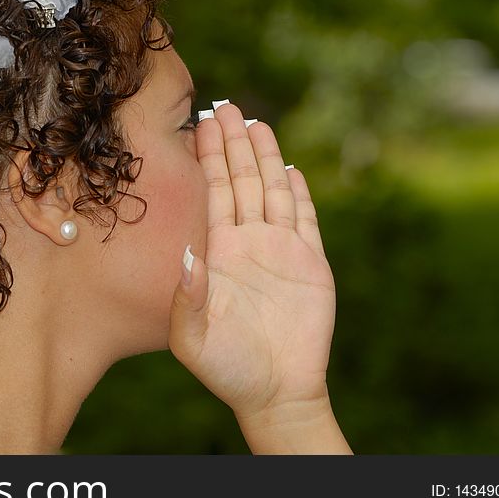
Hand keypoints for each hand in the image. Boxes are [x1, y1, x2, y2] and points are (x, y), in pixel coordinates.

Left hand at [168, 101, 337, 422]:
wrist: (275, 392)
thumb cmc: (227, 370)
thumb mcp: (192, 339)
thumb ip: (188, 298)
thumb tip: (187, 256)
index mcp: (218, 253)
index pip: (210, 193)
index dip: (205, 158)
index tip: (197, 123)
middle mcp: (247, 243)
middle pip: (240, 181)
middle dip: (232, 144)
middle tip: (224, 104)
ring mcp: (280, 250)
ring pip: (272, 191)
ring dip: (264, 157)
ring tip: (256, 123)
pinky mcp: (311, 263)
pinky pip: (306, 220)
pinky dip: (300, 194)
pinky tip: (291, 169)